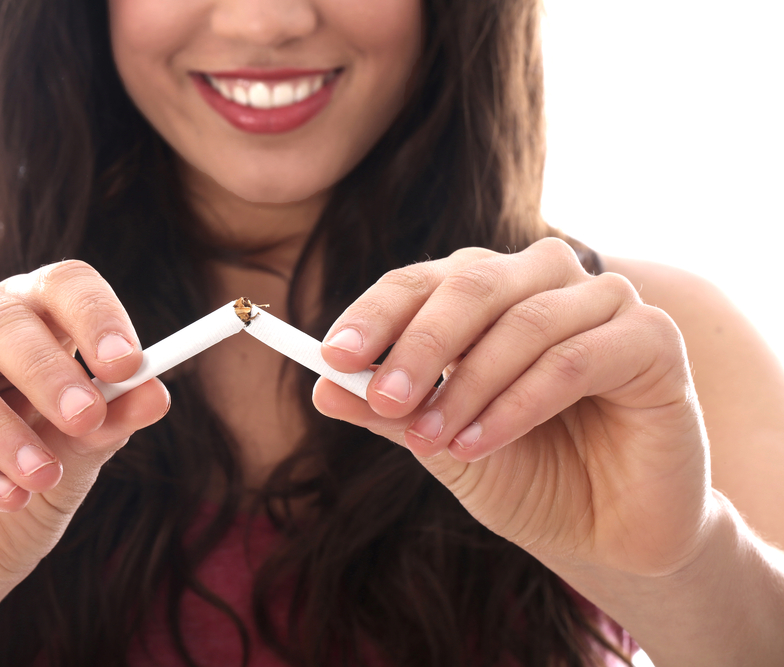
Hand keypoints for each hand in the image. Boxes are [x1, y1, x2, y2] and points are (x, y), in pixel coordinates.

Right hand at [0, 260, 168, 621]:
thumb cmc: (8, 504)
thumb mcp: (70, 468)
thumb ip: (105, 427)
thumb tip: (156, 392)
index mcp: (18, 324)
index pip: (59, 285)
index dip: (96, 315)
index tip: (129, 364)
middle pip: (1, 314)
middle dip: (50, 370)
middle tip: (85, 417)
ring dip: (3, 430)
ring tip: (40, 480)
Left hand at [315, 238, 713, 578]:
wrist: (603, 533)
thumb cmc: (521, 473)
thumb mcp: (438, 440)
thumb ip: (387, 409)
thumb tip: (321, 386)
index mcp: (490, 289)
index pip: (423, 281)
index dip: (376, 314)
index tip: (333, 356)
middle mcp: (546, 280)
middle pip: (472, 283)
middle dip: (419, 344)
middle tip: (381, 396)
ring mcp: (605, 302)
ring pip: (521, 323)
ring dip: (466, 386)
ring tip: (429, 440)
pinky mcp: (652, 340)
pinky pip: (571, 361)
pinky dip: (516, 404)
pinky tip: (478, 444)